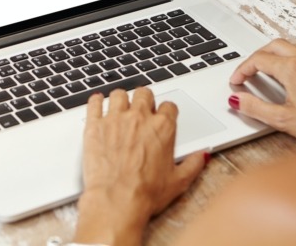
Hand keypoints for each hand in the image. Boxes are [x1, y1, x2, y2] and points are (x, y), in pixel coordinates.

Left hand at [74, 87, 206, 245]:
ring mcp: (115, 120)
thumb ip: (193, 164)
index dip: (166, 110)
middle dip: (145, 100)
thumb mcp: (178, 182)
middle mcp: (139, 118)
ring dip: (121, 99)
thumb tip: (201, 156)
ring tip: (120, 107)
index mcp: (162, 128)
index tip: (163, 115)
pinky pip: (94, 103)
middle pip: (144, 93)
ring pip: (119, 94)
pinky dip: (95, 101)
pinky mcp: (95, 126)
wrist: (117, 201)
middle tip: (142, 110)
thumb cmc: (145, 193)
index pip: (169, 105)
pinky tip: (97, 103)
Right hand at [229, 39, 295, 141]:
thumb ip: (255, 108)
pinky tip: (295, 74)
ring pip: (293, 45)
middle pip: (274, 45)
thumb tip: (237, 100)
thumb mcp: (284, 120)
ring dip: (276, 53)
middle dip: (257, 56)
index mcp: (292, 69)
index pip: (258, 60)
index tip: (237, 81)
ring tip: (269, 68)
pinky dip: (294, 57)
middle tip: (249, 71)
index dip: (243, 69)